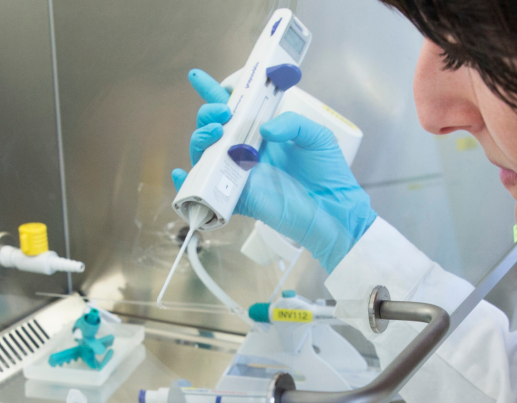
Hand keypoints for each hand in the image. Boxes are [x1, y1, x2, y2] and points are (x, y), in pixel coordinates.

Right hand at [172, 69, 377, 271]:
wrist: (334, 209)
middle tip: (223, 110)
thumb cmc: (328, 174)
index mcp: (262, 133)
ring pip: (205, 154)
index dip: (215, 94)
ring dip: (201, 137)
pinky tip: (182, 172)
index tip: (201, 79)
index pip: (234, 109)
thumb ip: (292, 123)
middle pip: (212, 128)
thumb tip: (264, 128)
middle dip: (208, 113)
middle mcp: (246, 152)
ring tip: (217, 129)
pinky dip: (189, 183)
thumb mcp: (316, 136)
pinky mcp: (239, 198)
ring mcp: (240, 174)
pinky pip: (206, 191)